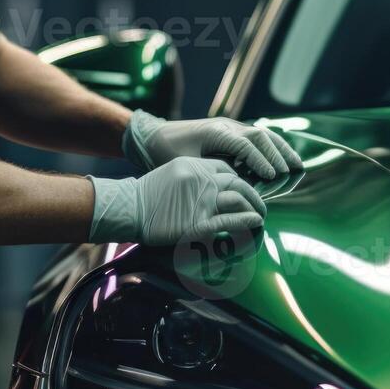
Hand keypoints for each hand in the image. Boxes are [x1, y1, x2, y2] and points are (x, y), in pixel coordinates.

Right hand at [89, 158, 265, 245]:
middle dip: (255, 195)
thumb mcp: (172, 173)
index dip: (241, 181)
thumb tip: (213, 186)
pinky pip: (230, 220)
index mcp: (195, 166)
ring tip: (260, 216)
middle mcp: (202, 180)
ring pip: (239, 199)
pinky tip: (255, 222)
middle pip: (240, 184)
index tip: (245, 192)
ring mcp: (201, 201)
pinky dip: (246, 221)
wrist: (128, 208)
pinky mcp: (197, 223)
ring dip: (255, 208)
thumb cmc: (148, 194)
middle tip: (260, 206)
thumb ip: (194, 176)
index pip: (228, 170)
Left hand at [123, 111, 303, 180]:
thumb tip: (233, 187)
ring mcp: (230, 127)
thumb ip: (209, 174)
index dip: (260, 160)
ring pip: (262, 133)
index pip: (246, 145)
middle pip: (259, 136)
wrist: (154, 136)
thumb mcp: (185, 165)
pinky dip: (272, 147)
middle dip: (278, 154)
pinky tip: (282, 159)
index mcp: (216, 133)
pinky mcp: (230, 132)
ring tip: (297, 164)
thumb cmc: (166, 152)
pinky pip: (256, 137)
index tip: (272, 176)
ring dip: (280, 148)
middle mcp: (226, 126)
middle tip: (292, 171)